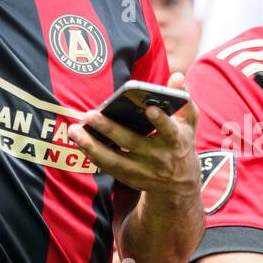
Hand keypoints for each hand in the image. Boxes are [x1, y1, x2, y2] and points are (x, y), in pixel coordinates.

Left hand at [69, 72, 198, 200]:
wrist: (179, 185)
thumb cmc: (181, 143)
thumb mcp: (188, 123)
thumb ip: (182, 99)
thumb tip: (177, 76)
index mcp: (176, 142)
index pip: (169, 131)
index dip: (160, 120)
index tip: (150, 107)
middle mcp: (158, 158)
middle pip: (132, 143)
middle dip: (110, 129)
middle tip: (90, 114)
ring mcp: (142, 171)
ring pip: (114, 160)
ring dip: (92, 146)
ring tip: (74, 130)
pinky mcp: (129, 178)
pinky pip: (107, 167)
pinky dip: (92, 155)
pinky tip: (78, 141)